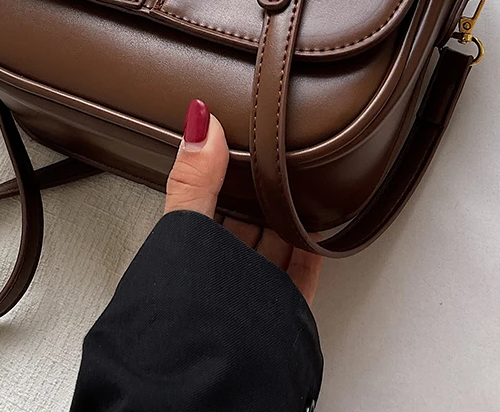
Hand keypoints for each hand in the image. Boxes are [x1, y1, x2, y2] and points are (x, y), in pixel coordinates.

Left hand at [164, 99, 322, 304]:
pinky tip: (317, 232)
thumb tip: (200, 122)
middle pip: (244, 223)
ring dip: (285, 219)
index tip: (241, 142)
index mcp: (189, 248)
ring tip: (300, 186)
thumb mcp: (186, 226)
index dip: (223, 173)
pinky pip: (300, 274)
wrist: (207, 377)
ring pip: (272, 245)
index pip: (209, 202)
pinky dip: (310, 251)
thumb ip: (194, 177)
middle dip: (259, 194)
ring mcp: (249, 291)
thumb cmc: (182, 308)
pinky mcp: (279, 310)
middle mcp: (217, 271)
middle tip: (278, 161)